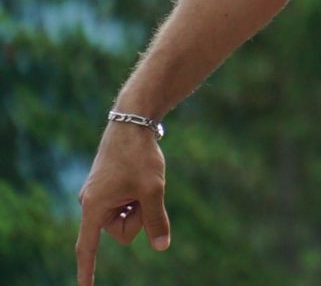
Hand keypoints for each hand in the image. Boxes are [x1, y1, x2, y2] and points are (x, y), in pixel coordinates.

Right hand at [75, 121, 169, 284]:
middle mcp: (91, 204)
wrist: (132, 122)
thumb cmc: (140, 156)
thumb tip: (161, 247)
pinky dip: (137, 196)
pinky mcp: (107, 187)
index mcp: (94, 208)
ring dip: (138, 204)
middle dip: (138, 218)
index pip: (87, 248)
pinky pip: (126, 204)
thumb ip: (156, 220)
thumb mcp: (153, 189)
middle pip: (121, 232)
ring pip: (126, 218)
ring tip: (140, 180)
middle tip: (145, 191)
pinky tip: (139, 177)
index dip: (87, 271)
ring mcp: (98, 195)